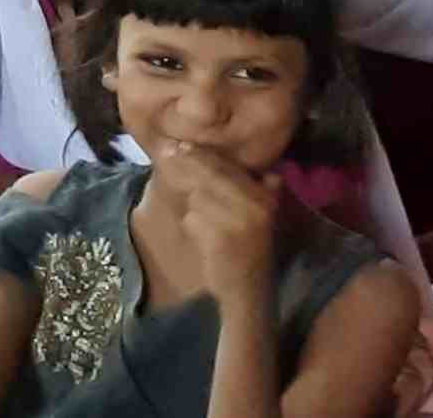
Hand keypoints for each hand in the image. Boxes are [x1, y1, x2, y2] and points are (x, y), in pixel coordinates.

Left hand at [166, 145, 279, 303]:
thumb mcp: (259, 218)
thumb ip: (259, 190)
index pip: (226, 166)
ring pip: (196, 196)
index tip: (176, 144)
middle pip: (208, 175)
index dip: (199, 154)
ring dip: (190, 204)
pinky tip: (199, 233)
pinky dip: (190, 223)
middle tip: (163, 152)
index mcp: (264, 198)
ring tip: (199, 217)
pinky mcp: (220, 238)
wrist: (247, 288)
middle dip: (183, 165)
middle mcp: (255, 207)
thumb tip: (269, 172)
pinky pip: (192, 218)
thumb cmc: (247, 248)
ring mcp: (238, 222)